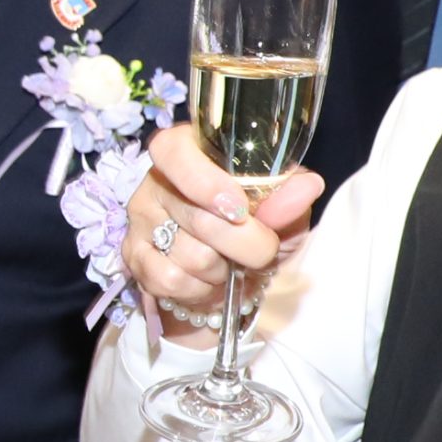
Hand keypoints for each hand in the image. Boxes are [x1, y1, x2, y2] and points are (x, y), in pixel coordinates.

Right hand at [120, 125, 322, 345]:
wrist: (229, 275)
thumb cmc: (254, 228)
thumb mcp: (281, 211)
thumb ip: (290, 198)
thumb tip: (308, 187)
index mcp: (188, 152)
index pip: (173, 151)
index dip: (203, 181)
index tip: (238, 209)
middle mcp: (156, 181)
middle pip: (198, 217)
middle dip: (245, 244)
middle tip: (262, 251)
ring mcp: (141, 220)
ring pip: (190, 255)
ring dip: (223, 270)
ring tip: (228, 264)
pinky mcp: (133, 258)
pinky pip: (172, 280)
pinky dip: (200, 289)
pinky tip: (207, 281)